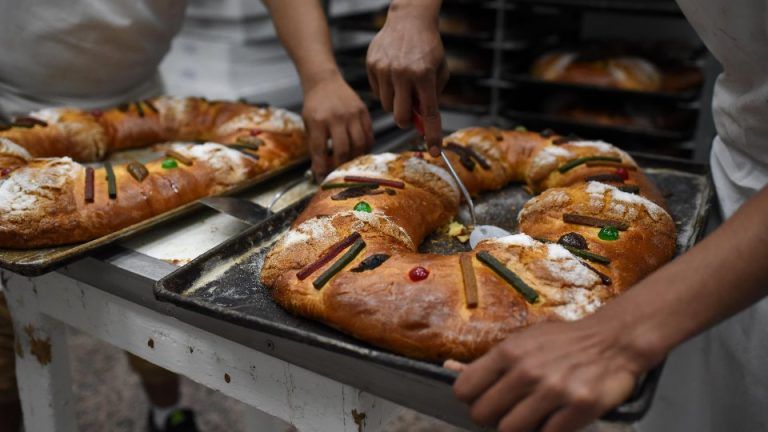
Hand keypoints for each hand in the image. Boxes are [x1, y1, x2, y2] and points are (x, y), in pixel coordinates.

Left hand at [302, 73, 373, 181]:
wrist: (325, 81)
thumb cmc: (314, 106)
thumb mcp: (308, 124)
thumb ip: (315, 146)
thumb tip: (320, 170)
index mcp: (318, 120)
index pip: (320, 149)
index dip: (321, 167)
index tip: (321, 178)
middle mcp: (336, 117)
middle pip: (343, 149)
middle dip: (340, 165)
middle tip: (338, 172)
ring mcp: (352, 114)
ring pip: (359, 144)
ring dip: (355, 158)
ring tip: (349, 164)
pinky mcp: (364, 112)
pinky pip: (369, 135)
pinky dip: (365, 148)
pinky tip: (359, 152)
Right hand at [366, 1, 448, 152]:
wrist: (409, 20)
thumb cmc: (428, 48)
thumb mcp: (439, 70)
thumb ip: (433, 96)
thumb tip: (423, 123)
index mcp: (424, 75)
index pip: (429, 113)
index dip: (433, 134)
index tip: (434, 151)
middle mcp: (403, 73)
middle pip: (400, 116)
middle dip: (405, 120)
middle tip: (409, 115)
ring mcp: (384, 69)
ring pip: (387, 106)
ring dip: (396, 103)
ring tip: (402, 86)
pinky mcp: (372, 65)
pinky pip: (377, 92)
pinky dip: (386, 90)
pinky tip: (392, 75)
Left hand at [450, 318, 653, 431]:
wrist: (613, 341)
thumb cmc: (564, 342)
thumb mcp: (524, 341)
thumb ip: (491, 362)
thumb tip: (449, 369)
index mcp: (509, 352)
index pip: (464, 389)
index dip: (471, 399)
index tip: (482, 399)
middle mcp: (527, 371)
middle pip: (483, 415)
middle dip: (491, 418)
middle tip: (506, 412)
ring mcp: (553, 391)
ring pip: (509, 431)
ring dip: (517, 428)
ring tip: (529, 417)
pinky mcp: (579, 408)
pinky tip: (552, 420)